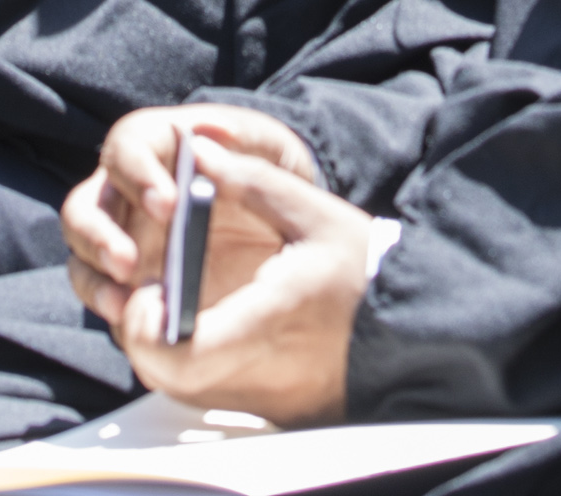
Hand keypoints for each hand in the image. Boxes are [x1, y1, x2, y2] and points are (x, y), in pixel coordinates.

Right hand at [61, 103, 317, 312]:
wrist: (284, 232)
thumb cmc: (273, 177)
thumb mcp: (273, 152)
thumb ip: (244, 141)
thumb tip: (208, 132)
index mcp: (156, 148)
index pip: (127, 149)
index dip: (138, 174)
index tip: (168, 205)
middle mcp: (126, 193)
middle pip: (85, 206)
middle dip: (98, 235)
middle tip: (127, 263)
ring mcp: (121, 241)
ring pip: (82, 256)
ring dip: (94, 280)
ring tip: (122, 306)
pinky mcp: (128, 285)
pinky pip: (105, 298)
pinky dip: (113, 312)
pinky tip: (134, 326)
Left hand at [108, 141, 371, 422]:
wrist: (416, 331)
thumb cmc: (365, 271)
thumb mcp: (314, 213)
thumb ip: (251, 181)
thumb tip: (195, 149)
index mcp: (268, 322)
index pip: (176, 351)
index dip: (144, 324)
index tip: (151, 287)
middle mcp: (259, 374)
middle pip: (164, 374)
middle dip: (144, 331)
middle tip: (157, 290)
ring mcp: (263, 401)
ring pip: (179, 387)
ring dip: (165, 346)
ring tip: (183, 300)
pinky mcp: (268, 411)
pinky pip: (208, 393)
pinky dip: (194, 362)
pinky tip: (212, 324)